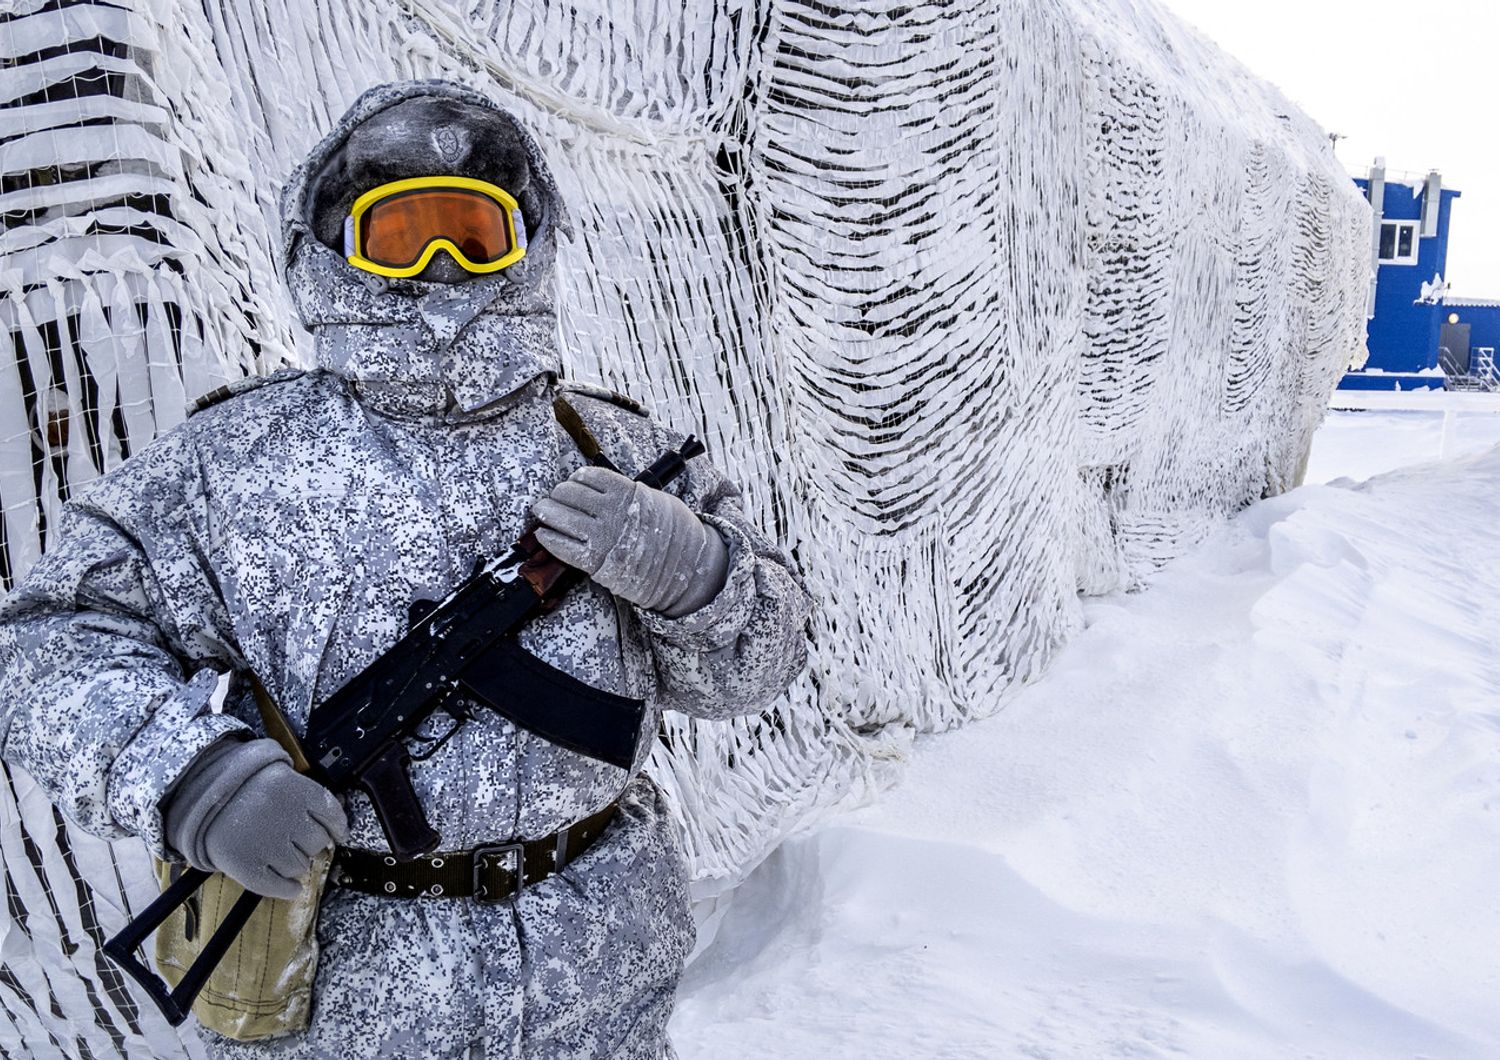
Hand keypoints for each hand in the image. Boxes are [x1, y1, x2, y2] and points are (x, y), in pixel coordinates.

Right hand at [163, 738, 346, 898]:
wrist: (199, 796)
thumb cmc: (247, 789)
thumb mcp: (280, 778)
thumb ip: (307, 798)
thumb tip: (336, 831)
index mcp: (294, 789)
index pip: (332, 815)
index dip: (336, 827)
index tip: (336, 834)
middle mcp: (282, 815)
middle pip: (317, 842)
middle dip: (309, 842)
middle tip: (292, 836)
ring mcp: (263, 842)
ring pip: (300, 866)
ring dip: (294, 863)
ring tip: (275, 850)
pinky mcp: (244, 866)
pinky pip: (278, 887)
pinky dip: (287, 889)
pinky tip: (289, 887)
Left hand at [533, 465, 728, 616]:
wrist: (686, 567)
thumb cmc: (673, 533)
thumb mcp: (655, 500)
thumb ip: (628, 493)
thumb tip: (604, 490)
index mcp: (627, 493)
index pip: (589, 477)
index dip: (575, 479)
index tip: (571, 482)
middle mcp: (611, 512)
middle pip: (570, 494)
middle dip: (557, 494)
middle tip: (552, 497)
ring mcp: (602, 537)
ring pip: (560, 517)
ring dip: (546, 512)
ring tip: (541, 511)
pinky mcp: (595, 562)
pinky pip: (562, 547)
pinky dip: (549, 538)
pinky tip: (543, 534)